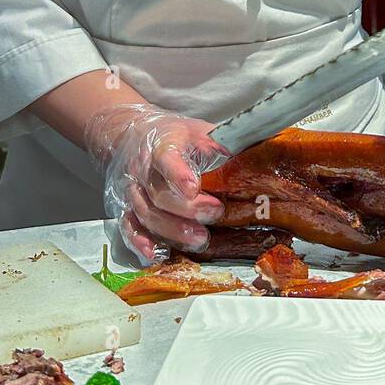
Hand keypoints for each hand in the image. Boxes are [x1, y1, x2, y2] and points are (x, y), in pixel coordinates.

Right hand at [84, 103, 228, 263]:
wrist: (139, 136)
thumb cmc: (179, 138)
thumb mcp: (201, 131)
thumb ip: (222, 143)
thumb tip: (256, 153)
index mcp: (163, 144)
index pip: (167, 158)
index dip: (178, 174)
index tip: (193, 188)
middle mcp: (144, 168)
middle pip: (158, 193)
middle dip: (187, 209)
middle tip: (215, 213)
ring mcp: (134, 190)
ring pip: (146, 214)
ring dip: (172, 230)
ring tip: (201, 239)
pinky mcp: (128, 207)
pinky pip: (129, 226)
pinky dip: (141, 242)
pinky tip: (156, 253)